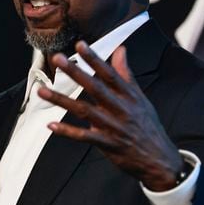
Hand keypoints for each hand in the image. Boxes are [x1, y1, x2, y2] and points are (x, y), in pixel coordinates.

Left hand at [38, 41, 182, 190]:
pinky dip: (68, 131)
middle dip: (75, 72)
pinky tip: (51, 125)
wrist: (160, 160)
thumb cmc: (148, 126)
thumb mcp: (141, 99)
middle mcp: (122, 109)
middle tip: (57, 59)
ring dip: (61, 100)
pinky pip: (85, 137)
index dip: (95, 59)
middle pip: (95, 88)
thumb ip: (127, 74)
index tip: (80, 44)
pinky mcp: (108, 145)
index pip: (110, 73)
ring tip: (42, 91)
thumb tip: (121, 49)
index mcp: (129, 96)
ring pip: (84, 111)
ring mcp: (114, 127)